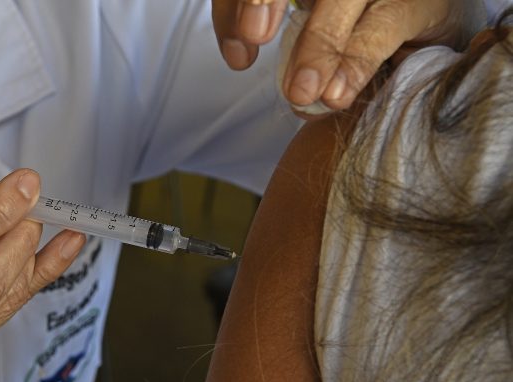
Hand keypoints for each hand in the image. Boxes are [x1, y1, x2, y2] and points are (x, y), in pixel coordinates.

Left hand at [213, 0, 484, 112]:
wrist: (427, 47)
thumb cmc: (356, 43)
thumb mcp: (309, 46)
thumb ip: (279, 50)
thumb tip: (245, 60)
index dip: (234, 7)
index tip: (236, 54)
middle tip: (253, 36)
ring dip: (318, 42)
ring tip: (301, 91)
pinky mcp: (420, 1)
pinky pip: (384, 27)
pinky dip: (355, 62)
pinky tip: (337, 93)